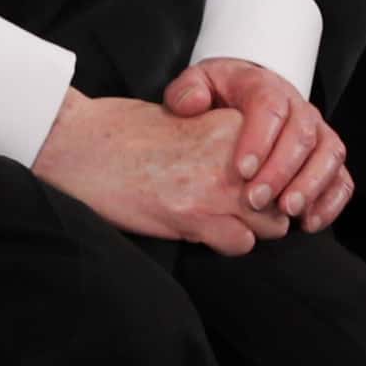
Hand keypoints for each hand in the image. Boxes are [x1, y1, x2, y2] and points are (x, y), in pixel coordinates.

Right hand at [34, 88, 284, 252]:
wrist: (79, 144)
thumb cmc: (126, 133)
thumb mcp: (188, 121)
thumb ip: (225, 142)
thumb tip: (256, 170)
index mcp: (232, 126)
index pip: (286, 159)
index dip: (275, 176)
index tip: (258, 184)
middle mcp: (232, 156)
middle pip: (286, 192)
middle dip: (271, 206)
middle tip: (244, 207)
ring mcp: (216, 188)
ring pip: (274, 223)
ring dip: (255, 227)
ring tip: (225, 221)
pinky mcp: (193, 217)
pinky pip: (242, 244)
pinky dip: (230, 244)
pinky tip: (206, 233)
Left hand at [163, 54, 351, 231]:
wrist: (246, 98)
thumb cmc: (221, 97)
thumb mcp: (198, 85)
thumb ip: (186, 91)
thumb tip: (192, 103)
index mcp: (266, 87)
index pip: (271, 106)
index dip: (260, 139)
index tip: (241, 170)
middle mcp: (299, 108)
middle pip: (303, 134)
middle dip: (282, 170)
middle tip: (255, 200)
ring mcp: (319, 133)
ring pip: (330, 154)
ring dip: (311, 185)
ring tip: (287, 211)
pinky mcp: (328, 160)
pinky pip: (343, 179)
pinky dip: (331, 202)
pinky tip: (309, 222)